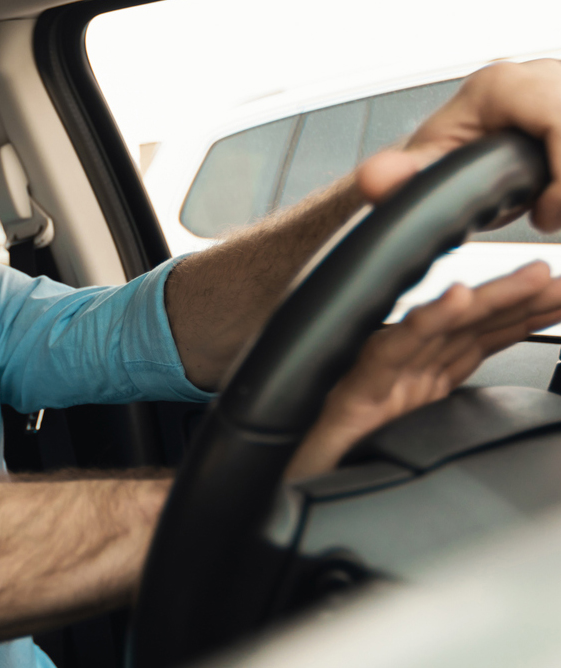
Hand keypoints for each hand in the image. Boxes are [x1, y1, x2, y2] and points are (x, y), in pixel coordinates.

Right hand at [285, 261, 560, 480]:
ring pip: (436, 331)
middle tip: (554, 280)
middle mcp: (396, 378)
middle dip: (514, 300)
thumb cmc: (336, 476)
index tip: (556, 299)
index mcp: (413, 389)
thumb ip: (439, 426)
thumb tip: (491, 417)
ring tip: (531, 280)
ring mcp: (374, 383)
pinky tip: (455, 301)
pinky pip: (391, 352)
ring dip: (487, 302)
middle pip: (462, 331)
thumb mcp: (407, 453)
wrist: (286, 498)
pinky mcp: (350, 393)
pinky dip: (424, 323)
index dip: (517, 319)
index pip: (472, 344)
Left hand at [357, 59, 560, 229]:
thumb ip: (402, 176)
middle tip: (545, 215)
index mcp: (502, 87)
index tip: (543, 215)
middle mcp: (539, 76)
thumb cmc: (447, 146)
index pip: (560, 123)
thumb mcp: (427, 164)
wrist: (458, 139)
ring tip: (547, 206)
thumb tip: (376, 179)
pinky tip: (553, 191)